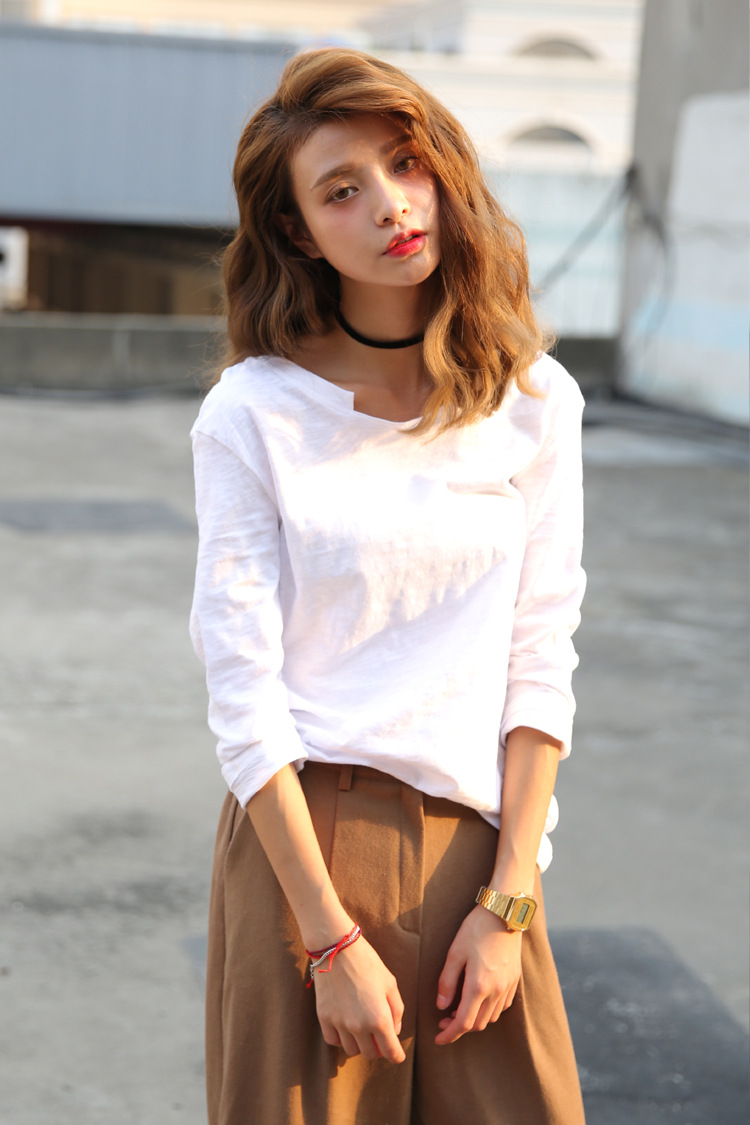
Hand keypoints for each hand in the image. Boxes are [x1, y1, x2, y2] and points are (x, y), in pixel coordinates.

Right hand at [312, 936, 405, 1062]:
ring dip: (360, 1044)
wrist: (336, 947)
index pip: (391, 1053)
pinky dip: (341, 1038)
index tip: (396, 1053)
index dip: (396, 1055)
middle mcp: (359, 1026)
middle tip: (379, 1036)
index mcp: (380, 1018)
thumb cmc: (367, 962)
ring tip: (362, 1029)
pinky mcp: (324, 1018)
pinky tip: (346, 1026)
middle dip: (378, 1049)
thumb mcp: (390, 983)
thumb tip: (394, 1030)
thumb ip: (397, 1010)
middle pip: (371, 1055)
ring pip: (351, 1051)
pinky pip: (333, 1041)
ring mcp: (339, 1024)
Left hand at [434, 905, 521, 1044]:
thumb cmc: (476, 929)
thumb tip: (441, 1006)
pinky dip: (489, 1010)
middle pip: (478, 1024)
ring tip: (459, 1008)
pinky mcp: (515, 980)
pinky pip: (503, 1006)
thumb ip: (447, 982)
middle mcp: (496, 991)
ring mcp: (508, 986)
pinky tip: (479, 999)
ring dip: (475, 1019)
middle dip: (460, 1027)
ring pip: (491, 1017)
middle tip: (444, 1019)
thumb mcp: (455, 953)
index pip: (464, 1023)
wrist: (504, 913)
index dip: (450, 1035)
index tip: (438, 1039)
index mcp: (479, 986)